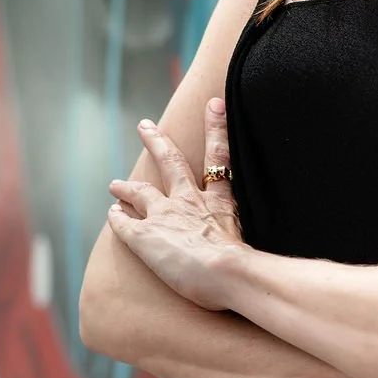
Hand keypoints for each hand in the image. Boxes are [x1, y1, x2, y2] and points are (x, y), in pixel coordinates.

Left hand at [107, 99, 241, 309]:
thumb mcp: (253, 244)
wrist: (227, 273)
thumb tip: (265, 265)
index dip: (216, 128)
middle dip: (157, 142)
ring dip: (127, 186)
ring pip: (141, 192)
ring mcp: (164, 216)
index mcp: (217, 201)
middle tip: (144, 125)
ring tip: (114, 183)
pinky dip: (118, 217)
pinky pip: (125, 224)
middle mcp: (188, 202)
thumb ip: (251, 244)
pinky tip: (112, 214)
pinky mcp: (145, 237)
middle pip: (171, 163)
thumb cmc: (246, 266)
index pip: (219, 157)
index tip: (214, 104)